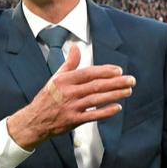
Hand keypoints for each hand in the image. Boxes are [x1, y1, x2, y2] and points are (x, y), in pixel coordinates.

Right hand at [6, 44, 133, 150]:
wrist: (35, 120)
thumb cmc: (47, 97)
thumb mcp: (56, 78)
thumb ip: (69, 63)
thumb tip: (75, 47)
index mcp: (65, 80)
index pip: (89, 73)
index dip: (105, 71)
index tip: (119, 71)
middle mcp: (69, 93)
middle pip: (96, 86)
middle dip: (116, 82)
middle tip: (131, 80)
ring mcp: (72, 107)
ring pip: (97, 100)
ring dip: (115, 95)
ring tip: (128, 91)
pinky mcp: (74, 121)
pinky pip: (93, 116)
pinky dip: (106, 112)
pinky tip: (118, 107)